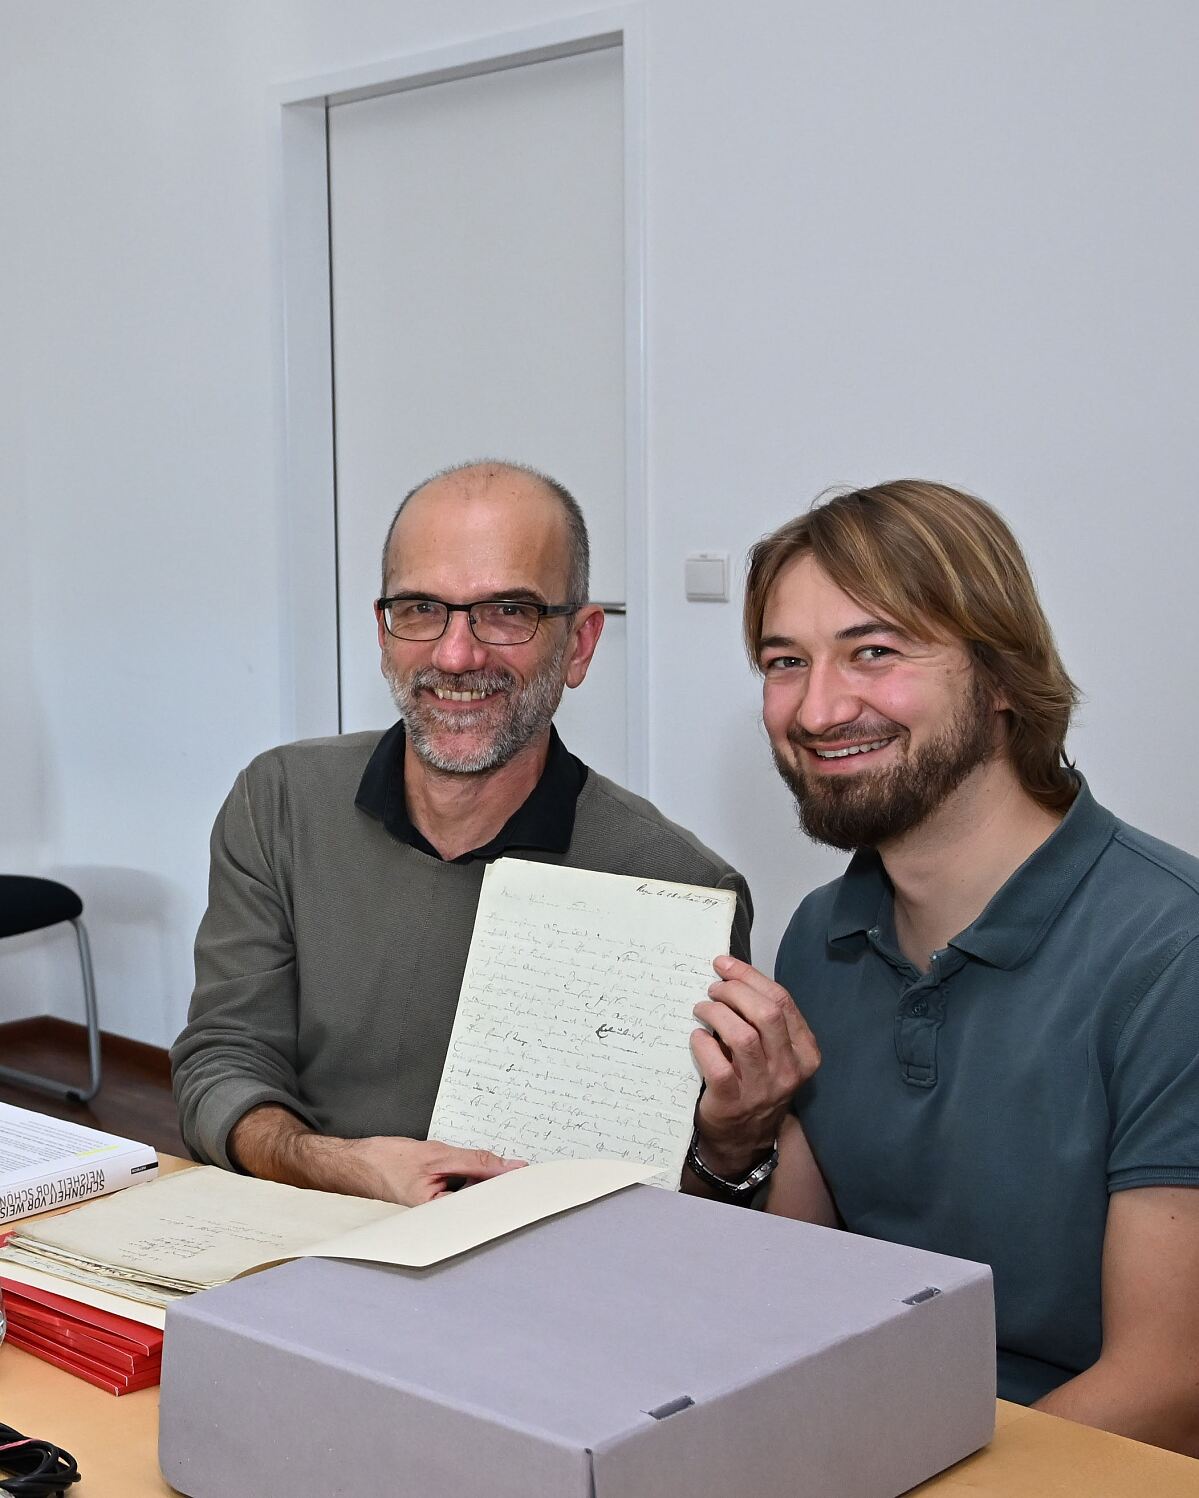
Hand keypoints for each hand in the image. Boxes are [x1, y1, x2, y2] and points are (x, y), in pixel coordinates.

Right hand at [227, 1106, 525, 1206]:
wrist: (344, 1165)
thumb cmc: (382, 1161)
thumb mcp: (435, 1154)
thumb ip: (476, 1162)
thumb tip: (512, 1168)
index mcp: (438, 1216)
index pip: (488, 1208)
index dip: (514, 1197)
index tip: (541, 1188)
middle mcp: (437, 1227)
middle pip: (482, 1211)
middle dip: (503, 1195)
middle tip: (531, 1181)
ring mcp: (433, 1221)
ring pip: (472, 1205)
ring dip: (486, 1191)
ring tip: (506, 1179)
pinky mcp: (430, 1213)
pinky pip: (459, 1202)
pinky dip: (470, 1190)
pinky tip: (478, 1179)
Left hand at [690, 955, 820, 1176]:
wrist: (742, 1138)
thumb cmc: (756, 1083)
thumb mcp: (775, 1053)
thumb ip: (764, 1019)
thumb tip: (732, 974)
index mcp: (804, 1052)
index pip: (782, 1001)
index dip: (750, 977)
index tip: (725, 965)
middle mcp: (789, 1070)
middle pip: (766, 1014)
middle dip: (735, 991)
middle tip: (714, 988)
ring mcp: (763, 1089)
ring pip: (743, 1036)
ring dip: (717, 1013)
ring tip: (702, 1008)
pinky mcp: (733, 1102)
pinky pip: (718, 1065)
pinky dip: (703, 1043)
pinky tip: (697, 1037)